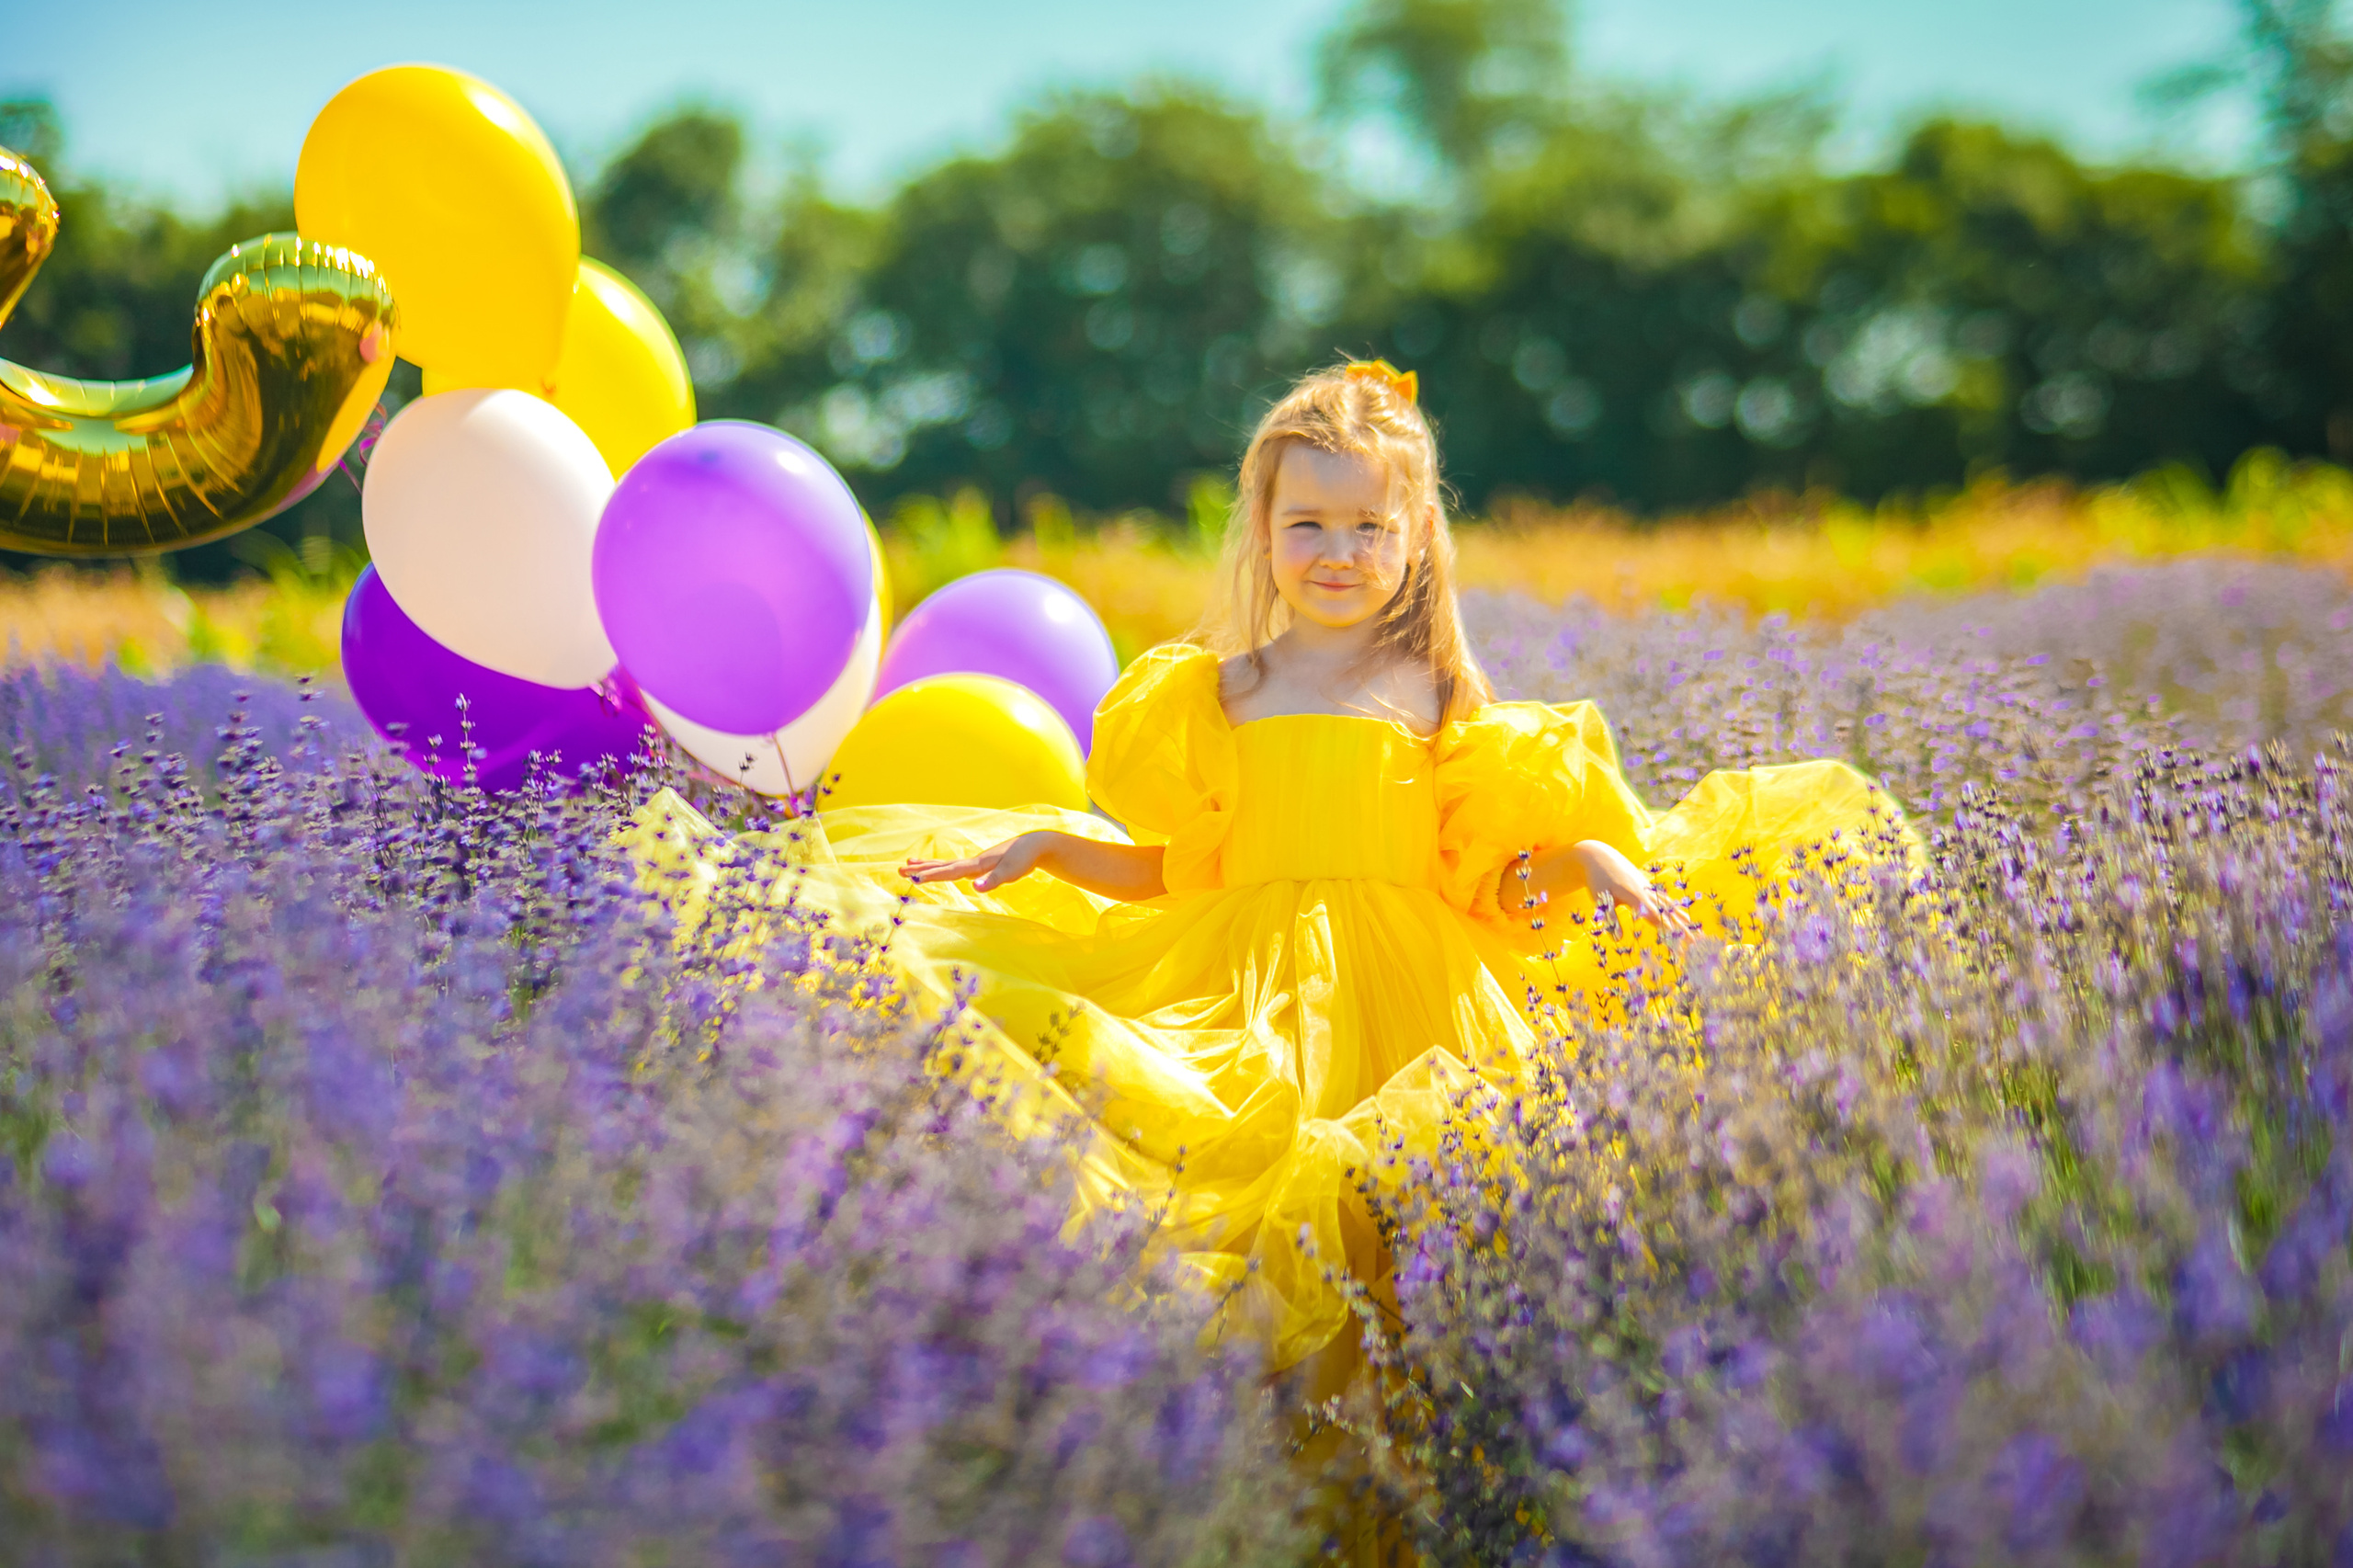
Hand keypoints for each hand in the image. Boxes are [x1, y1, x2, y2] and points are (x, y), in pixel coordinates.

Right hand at [901, 831, 1054, 892]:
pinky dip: (943, 867)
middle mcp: (972, 862)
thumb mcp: (1011, 872)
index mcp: (977, 864)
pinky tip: (939, 869)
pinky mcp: (981, 865)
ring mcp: (975, 863)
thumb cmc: (1023, 859)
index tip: (914, 877)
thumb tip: (976, 889)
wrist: (1034, 845)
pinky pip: (956, 867)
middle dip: (921, 868)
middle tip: (899, 869)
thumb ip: (993, 880)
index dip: (932, 874)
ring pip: (946, 864)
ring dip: (928, 865)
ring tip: (908, 863)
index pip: (950, 871)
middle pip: (942, 865)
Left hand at [1573, 841, 1696, 937]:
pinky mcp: (1646, 885)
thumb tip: (1618, 940)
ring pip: (1669, 906)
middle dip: (1681, 928)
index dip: (1665, 928)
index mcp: (1635, 896)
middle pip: (1667, 912)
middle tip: (1695, 942)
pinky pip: (1664, 899)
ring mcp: (1647, 887)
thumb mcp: (1601, 901)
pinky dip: (1675, 909)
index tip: (1676, 941)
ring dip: (1682, 920)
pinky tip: (1682, 916)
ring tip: (1695, 932)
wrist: (1598, 855)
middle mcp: (1645, 891)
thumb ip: (1612, 920)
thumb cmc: (1597, 879)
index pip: (1654, 915)